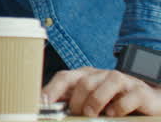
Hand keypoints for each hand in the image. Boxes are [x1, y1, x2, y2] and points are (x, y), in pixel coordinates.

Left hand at [44, 67, 160, 116]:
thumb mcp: (89, 99)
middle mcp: (102, 74)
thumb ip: (72, 102)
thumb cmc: (113, 100)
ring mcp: (122, 81)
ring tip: (92, 114)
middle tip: (77, 115)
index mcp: (86, 75)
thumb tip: (48, 109)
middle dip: (76, 102)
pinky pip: (127, 98)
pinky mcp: (139, 91)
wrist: (147, 98)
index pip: (64, 77)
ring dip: (94, 102)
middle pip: (83, 83)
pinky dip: (118, 108)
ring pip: (102, 86)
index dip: (52, 89)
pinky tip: (114, 114)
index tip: (43, 103)